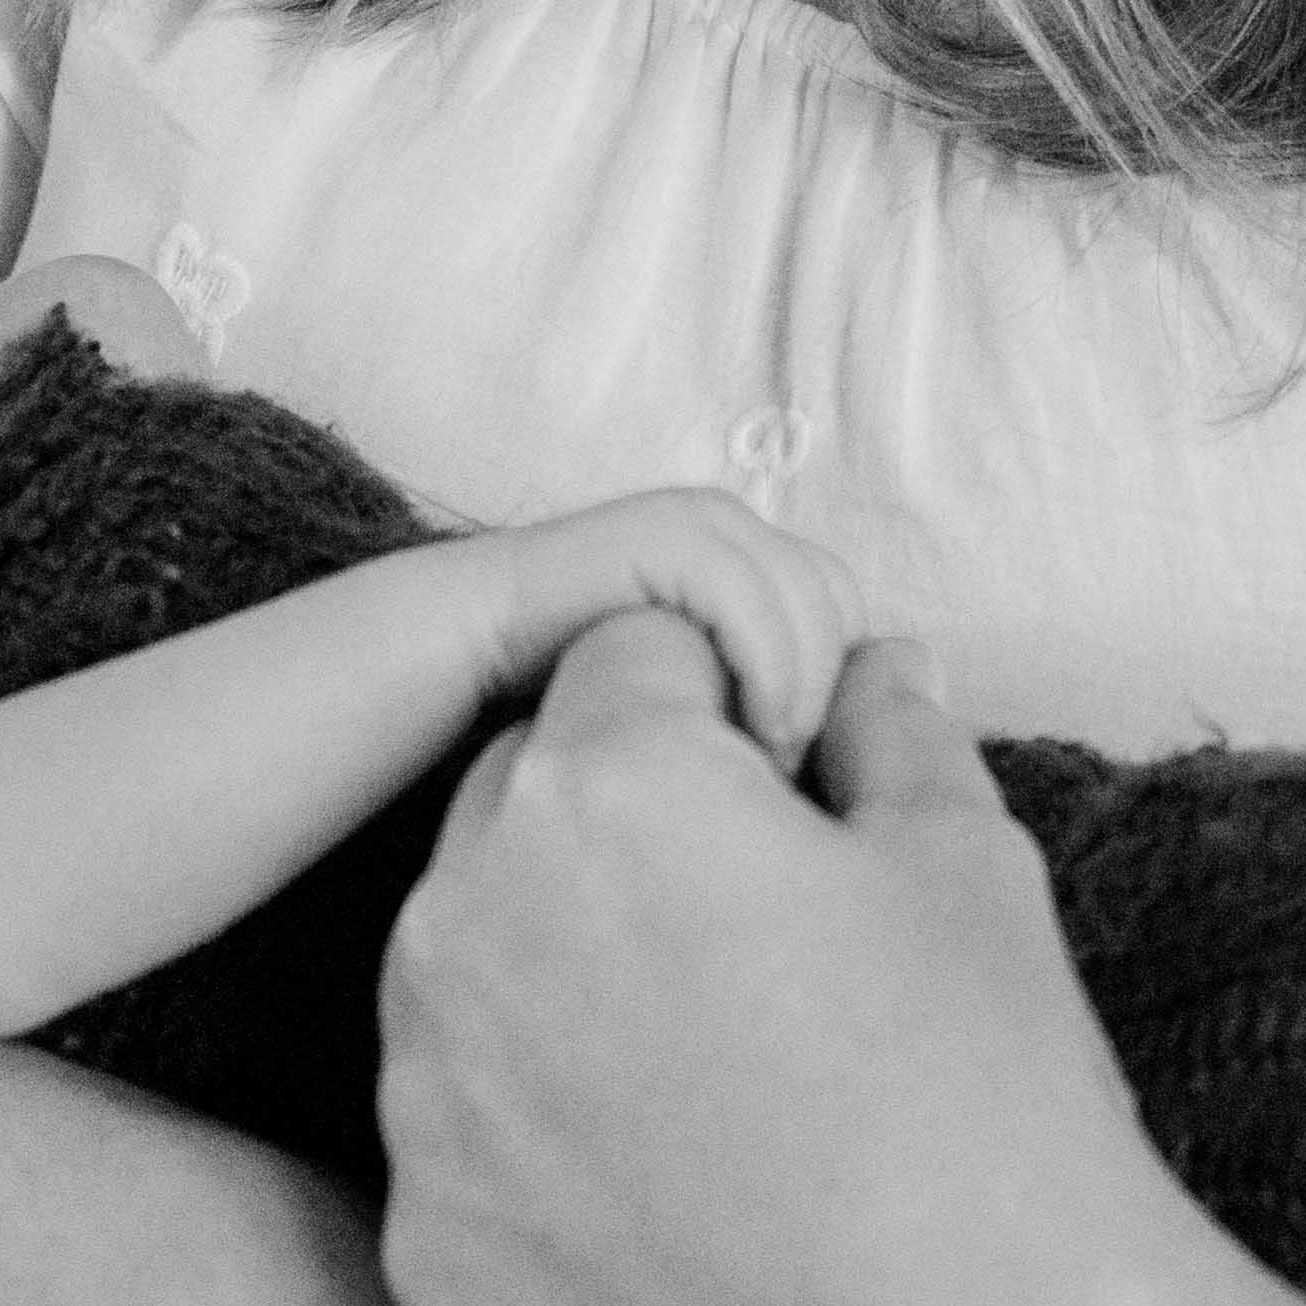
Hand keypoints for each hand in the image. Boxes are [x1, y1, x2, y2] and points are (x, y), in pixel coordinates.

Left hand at [377, 623, 1158, 1305]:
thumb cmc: (992, 1094)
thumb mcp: (964, 853)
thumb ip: (887, 727)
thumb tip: (870, 667)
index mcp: (602, 781)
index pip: (627, 659)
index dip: (723, 710)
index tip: (792, 790)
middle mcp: (466, 916)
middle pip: (521, 798)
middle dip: (620, 824)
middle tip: (759, 933)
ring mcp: (428, 1097)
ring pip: (467, 969)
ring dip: (558, 978)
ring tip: (715, 1072)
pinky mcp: (428, 1247)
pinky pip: (460, 1142)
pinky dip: (539, 1149)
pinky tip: (667, 1194)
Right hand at [486, 492, 861, 767]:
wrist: (451, 664)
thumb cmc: (566, 713)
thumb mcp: (692, 726)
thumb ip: (762, 722)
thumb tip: (853, 779)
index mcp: (749, 569)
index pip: (854, 621)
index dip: (851, 703)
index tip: (808, 780)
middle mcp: (734, 533)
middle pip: (847, 607)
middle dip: (838, 694)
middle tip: (793, 775)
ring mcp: (700, 525)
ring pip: (816, 599)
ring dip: (807, 688)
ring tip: (771, 764)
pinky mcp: (660, 535)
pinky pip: (751, 597)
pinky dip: (770, 670)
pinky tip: (748, 734)